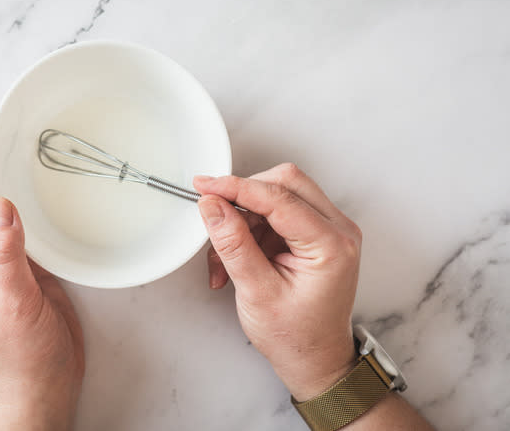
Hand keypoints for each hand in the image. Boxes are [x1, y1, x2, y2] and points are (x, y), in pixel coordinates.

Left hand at [0, 130, 84, 430]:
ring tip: (21, 150)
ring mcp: (3, 266)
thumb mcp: (13, 303)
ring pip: (2, 217)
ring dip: (11, 185)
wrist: (45, 388)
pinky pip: (26, 232)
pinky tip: (41, 191)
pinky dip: (32, 209)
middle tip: (4, 133)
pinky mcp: (28, 272)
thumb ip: (6, 255)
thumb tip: (1, 207)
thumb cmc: (21, 358)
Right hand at [194, 163, 360, 400]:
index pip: (279, 198)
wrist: (315, 358)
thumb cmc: (296, 336)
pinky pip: (277, 213)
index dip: (236, 187)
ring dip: (244, 218)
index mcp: (331, 245)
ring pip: (278, 195)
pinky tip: (237, 257)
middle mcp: (338, 230)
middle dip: (243, 196)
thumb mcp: (256, 292)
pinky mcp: (315, 234)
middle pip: (285, 183)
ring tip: (224, 258)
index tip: (205, 186)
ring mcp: (329, 230)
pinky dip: (251, 229)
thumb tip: (213, 206)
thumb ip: (234, 244)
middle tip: (213, 214)